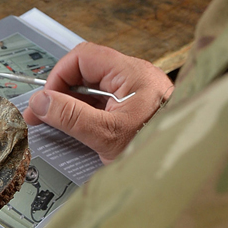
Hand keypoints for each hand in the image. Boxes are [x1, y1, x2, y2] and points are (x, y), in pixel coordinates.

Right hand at [24, 42, 172, 162]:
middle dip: (62, 91)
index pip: (82, 57)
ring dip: (73, 104)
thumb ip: (70, 116)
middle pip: (85, 70)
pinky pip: (103, 100)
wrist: (187, 171)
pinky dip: (87, 112)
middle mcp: (136, 76)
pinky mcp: (136, 105)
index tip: (46, 101)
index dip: (59, 76)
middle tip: (44, 113)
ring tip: (60, 124)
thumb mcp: (107, 135)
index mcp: (132, 73)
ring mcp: (137, 90)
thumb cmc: (158, 150)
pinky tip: (79, 129)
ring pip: (92, 87)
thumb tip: (40, 102)